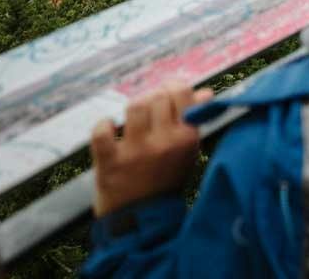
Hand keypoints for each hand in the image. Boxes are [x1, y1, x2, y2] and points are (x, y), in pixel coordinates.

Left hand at [91, 80, 214, 217]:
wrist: (143, 221)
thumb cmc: (166, 181)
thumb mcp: (187, 153)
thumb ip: (194, 121)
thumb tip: (205, 91)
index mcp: (186, 138)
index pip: (181, 92)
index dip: (172, 86)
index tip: (167, 92)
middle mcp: (163, 142)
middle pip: (157, 96)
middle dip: (153, 96)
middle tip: (150, 108)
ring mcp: (136, 152)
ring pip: (134, 107)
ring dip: (133, 107)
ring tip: (134, 118)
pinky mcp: (110, 162)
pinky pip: (102, 130)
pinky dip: (104, 125)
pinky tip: (110, 128)